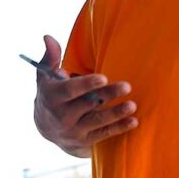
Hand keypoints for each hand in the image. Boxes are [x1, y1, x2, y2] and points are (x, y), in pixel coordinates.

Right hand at [33, 35, 136, 157]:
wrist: (46, 128)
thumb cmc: (51, 93)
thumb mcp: (45, 76)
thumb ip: (50, 57)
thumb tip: (48, 37)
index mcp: (53, 97)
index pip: (69, 91)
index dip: (86, 85)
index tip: (103, 77)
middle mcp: (62, 115)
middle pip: (88, 104)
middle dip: (107, 95)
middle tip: (127, 86)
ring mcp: (73, 130)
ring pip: (97, 121)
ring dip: (116, 114)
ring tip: (132, 105)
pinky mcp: (84, 141)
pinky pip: (103, 134)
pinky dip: (119, 128)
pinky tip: (133, 120)